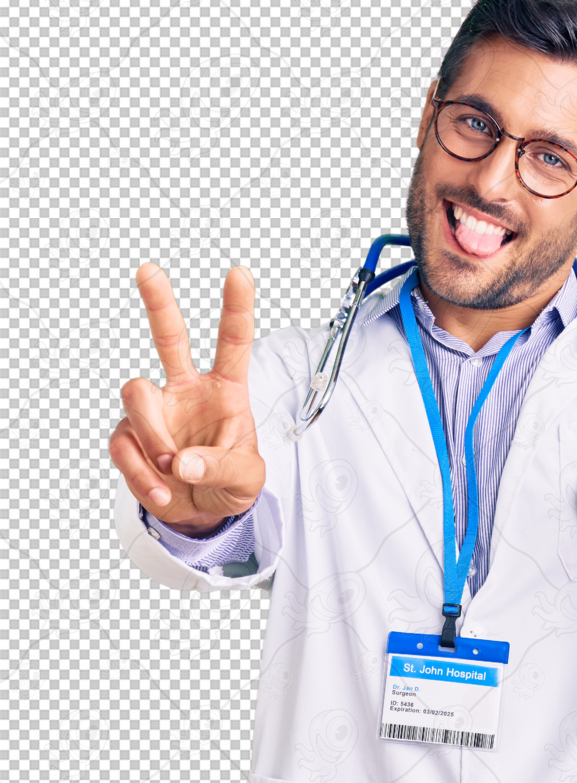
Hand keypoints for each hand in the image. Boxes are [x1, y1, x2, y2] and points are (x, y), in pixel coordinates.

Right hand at [109, 264, 264, 535]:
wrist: (200, 512)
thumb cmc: (229, 483)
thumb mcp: (245, 480)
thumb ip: (221, 467)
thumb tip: (182, 462)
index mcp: (225, 390)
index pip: (232, 344)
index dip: (237, 308)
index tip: (239, 273)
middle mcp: (186, 390)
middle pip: (169, 337)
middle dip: (159, 303)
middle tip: (148, 270)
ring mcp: (154, 410)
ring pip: (136, 394)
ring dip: (154, 436)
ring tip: (173, 469)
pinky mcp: (129, 435)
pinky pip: (124, 445)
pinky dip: (142, 475)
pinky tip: (162, 492)